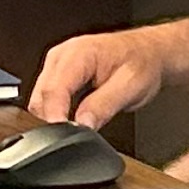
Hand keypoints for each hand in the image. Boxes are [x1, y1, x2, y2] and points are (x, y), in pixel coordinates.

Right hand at [30, 28, 165, 127]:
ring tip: (77, 125)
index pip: (54, 89)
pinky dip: (56, 110)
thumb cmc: (141, 63)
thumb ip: (104, 106)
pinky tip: (73, 117)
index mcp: (78, 53)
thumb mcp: (130, 87)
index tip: (61, 136)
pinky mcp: (58, 73)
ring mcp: (58, 63)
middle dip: (53, 119)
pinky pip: (47, 96)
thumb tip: (83, 124)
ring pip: (40, 98)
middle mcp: (62, 55)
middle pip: (41, 96)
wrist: (148, 52)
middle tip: (75, 136)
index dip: (54, 116)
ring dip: (54, 115)